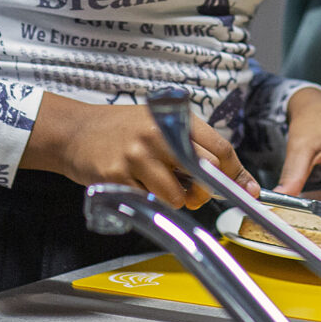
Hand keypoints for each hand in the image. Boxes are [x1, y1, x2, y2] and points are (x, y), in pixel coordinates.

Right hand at [23, 94, 257, 210]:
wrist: (74, 131)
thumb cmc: (123, 129)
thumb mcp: (161, 125)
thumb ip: (196, 147)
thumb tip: (241, 180)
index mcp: (175, 118)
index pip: (221, 149)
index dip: (236, 174)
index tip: (246, 189)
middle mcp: (159, 134)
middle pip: (205, 174)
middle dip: (204, 192)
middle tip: (193, 193)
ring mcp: (137, 156)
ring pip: (177, 197)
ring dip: (172, 200)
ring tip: (155, 185)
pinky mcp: (117, 176)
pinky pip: (148, 203)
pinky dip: (147, 201)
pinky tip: (134, 185)